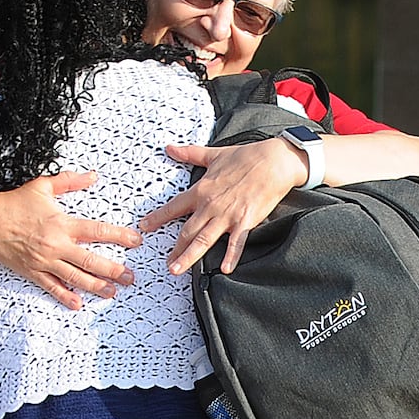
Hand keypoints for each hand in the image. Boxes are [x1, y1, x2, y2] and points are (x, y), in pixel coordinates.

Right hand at [0, 171, 140, 311]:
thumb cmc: (14, 203)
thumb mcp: (42, 186)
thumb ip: (69, 182)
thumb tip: (93, 176)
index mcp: (62, 223)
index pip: (97, 231)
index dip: (119, 236)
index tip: (136, 241)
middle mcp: (56, 244)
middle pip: (91, 261)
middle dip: (113, 270)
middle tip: (130, 278)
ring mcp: (44, 261)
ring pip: (75, 278)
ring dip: (95, 286)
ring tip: (112, 292)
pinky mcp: (32, 271)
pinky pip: (51, 287)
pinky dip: (64, 297)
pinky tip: (77, 304)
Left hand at [144, 139, 307, 274]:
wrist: (273, 161)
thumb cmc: (246, 157)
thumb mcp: (213, 155)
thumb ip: (190, 154)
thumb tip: (170, 148)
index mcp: (202, 190)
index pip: (174, 207)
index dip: (158, 218)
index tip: (144, 227)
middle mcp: (211, 205)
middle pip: (187, 231)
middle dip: (174, 249)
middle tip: (165, 264)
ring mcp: (228, 215)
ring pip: (204, 239)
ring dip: (189, 256)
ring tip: (177, 270)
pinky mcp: (246, 221)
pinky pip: (237, 242)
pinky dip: (231, 255)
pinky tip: (225, 269)